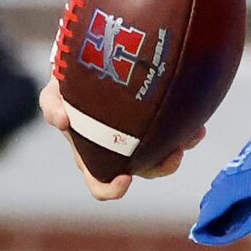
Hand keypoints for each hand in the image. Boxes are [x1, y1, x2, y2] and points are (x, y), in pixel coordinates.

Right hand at [39, 77, 200, 200]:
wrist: (93, 61)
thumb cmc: (70, 85)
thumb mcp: (54, 92)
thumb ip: (52, 105)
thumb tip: (61, 122)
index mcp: (93, 156)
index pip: (101, 184)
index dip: (112, 189)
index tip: (125, 179)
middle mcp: (120, 153)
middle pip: (145, 171)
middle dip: (162, 167)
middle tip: (174, 154)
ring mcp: (142, 139)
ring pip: (166, 153)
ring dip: (181, 147)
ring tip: (192, 135)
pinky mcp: (159, 122)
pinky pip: (178, 131)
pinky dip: (189, 130)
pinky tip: (198, 123)